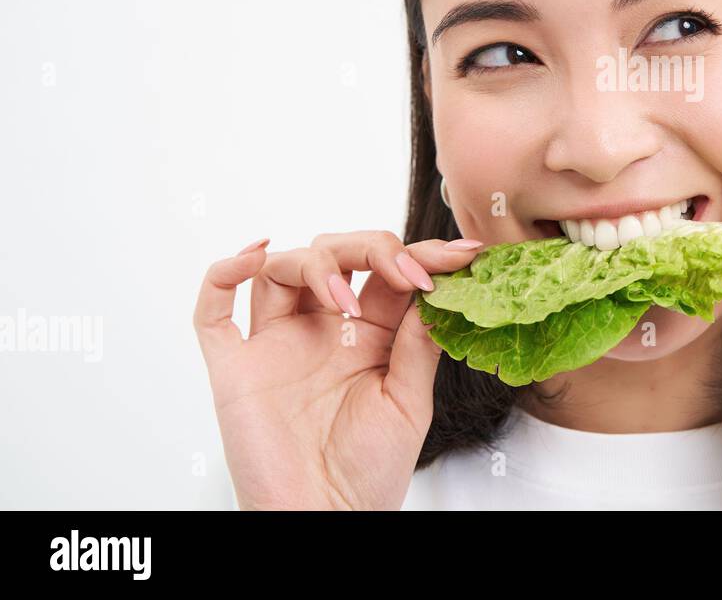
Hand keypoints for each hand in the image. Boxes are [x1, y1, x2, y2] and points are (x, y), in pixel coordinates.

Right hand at [193, 230, 480, 509]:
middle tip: (406, 271)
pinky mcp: (234, 368)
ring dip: (316, 264)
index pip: (389, 273)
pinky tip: (253, 256)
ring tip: (345, 299)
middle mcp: (321, 329)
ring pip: (281, 267)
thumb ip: (417, 348)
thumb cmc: (367, 474)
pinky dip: (223, 274)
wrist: (325, 521)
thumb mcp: (409, 405)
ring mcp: (275, 344)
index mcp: (369, 334)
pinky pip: (212, 311)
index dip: (422, 255)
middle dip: (373, 247)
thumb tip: (435, 292)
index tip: (462, 254)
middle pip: (335, 253)